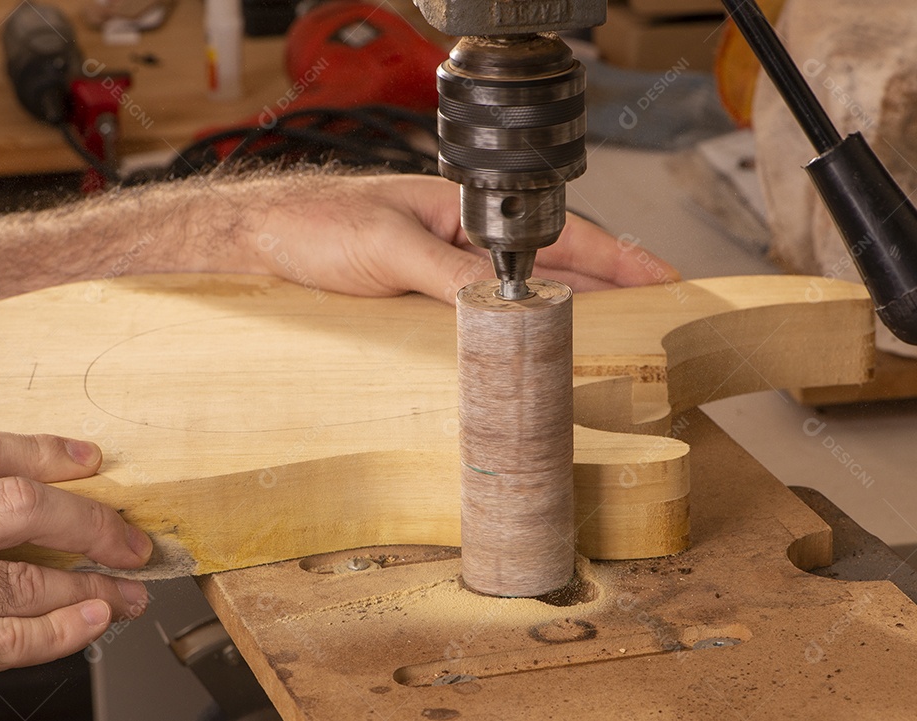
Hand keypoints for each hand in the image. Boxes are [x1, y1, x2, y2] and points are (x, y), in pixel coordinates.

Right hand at [0, 430, 152, 720]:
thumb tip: (8, 515)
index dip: (43, 449)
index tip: (91, 460)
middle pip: (18, 505)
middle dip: (90, 521)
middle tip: (132, 539)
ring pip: (24, 578)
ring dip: (92, 585)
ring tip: (128, 592)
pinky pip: (5, 638)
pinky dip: (60, 632)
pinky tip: (93, 623)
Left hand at [251, 174, 679, 303]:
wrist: (258, 242)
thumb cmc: (312, 224)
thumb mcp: (387, 247)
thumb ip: (447, 275)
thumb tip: (504, 306)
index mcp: (461, 213)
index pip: (553, 235)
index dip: (613, 257)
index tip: (658, 278)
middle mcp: (456, 242)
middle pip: (546, 267)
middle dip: (604, 291)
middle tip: (652, 319)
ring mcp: (438, 273)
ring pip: (517, 297)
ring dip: (562, 315)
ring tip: (609, 339)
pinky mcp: (415, 302)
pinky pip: (476, 321)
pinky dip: (509, 335)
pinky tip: (528, 352)